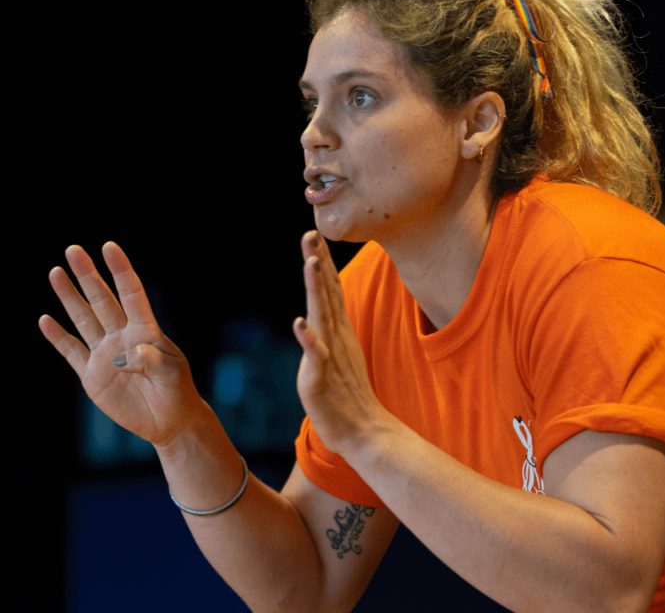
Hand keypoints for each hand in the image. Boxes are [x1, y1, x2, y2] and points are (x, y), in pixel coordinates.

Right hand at [39, 242, 200, 446]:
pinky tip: (46, 319)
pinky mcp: (92, 375)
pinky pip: (71, 351)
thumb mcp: (171, 374)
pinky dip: (58, 337)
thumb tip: (124, 355)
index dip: (121, 270)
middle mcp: (123, 336)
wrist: (169, 421)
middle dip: (88, 275)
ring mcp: (106, 354)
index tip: (109, 247)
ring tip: (56, 272)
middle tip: (73, 249)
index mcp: (146, 331)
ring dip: (69, 297)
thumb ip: (151, 361)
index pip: (132, 294)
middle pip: (102, 300)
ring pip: (83, 319)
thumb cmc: (177, 392)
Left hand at [292, 231, 386, 456]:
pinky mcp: (323, 378)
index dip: (323, 262)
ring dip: (316, 289)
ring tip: (312, 263)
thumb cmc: (349, 394)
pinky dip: (309, 339)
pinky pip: (317, 357)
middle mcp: (336, 337)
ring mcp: (331, 356)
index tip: (315, 236)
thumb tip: (322, 312)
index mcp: (338, 331)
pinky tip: (300, 323)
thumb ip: (331, 331)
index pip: (331, 290)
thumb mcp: (340, 354)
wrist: (365, 431)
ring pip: (323, 316)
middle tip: (311, 234)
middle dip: (318, 262)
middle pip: (327, 294)